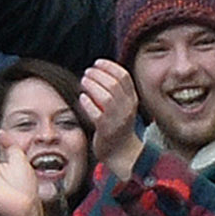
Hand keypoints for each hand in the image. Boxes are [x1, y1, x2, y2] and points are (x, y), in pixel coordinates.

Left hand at [79, 59, 143, 176]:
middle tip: (87, 72)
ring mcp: (117, 119)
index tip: (97, 62)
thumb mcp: (123, 107)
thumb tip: (100, 72)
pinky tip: (82, 98)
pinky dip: (88, 103)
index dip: (110, 66)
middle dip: (98, 74)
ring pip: (106, 97)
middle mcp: (127, 108)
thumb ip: (117, 92)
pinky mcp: (106, 130)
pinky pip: (96, 113)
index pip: (124, 77)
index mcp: (132, 100)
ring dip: (92, 85)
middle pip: (114, 84)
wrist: (122, 153)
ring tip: (83, 81)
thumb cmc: (119, 128)